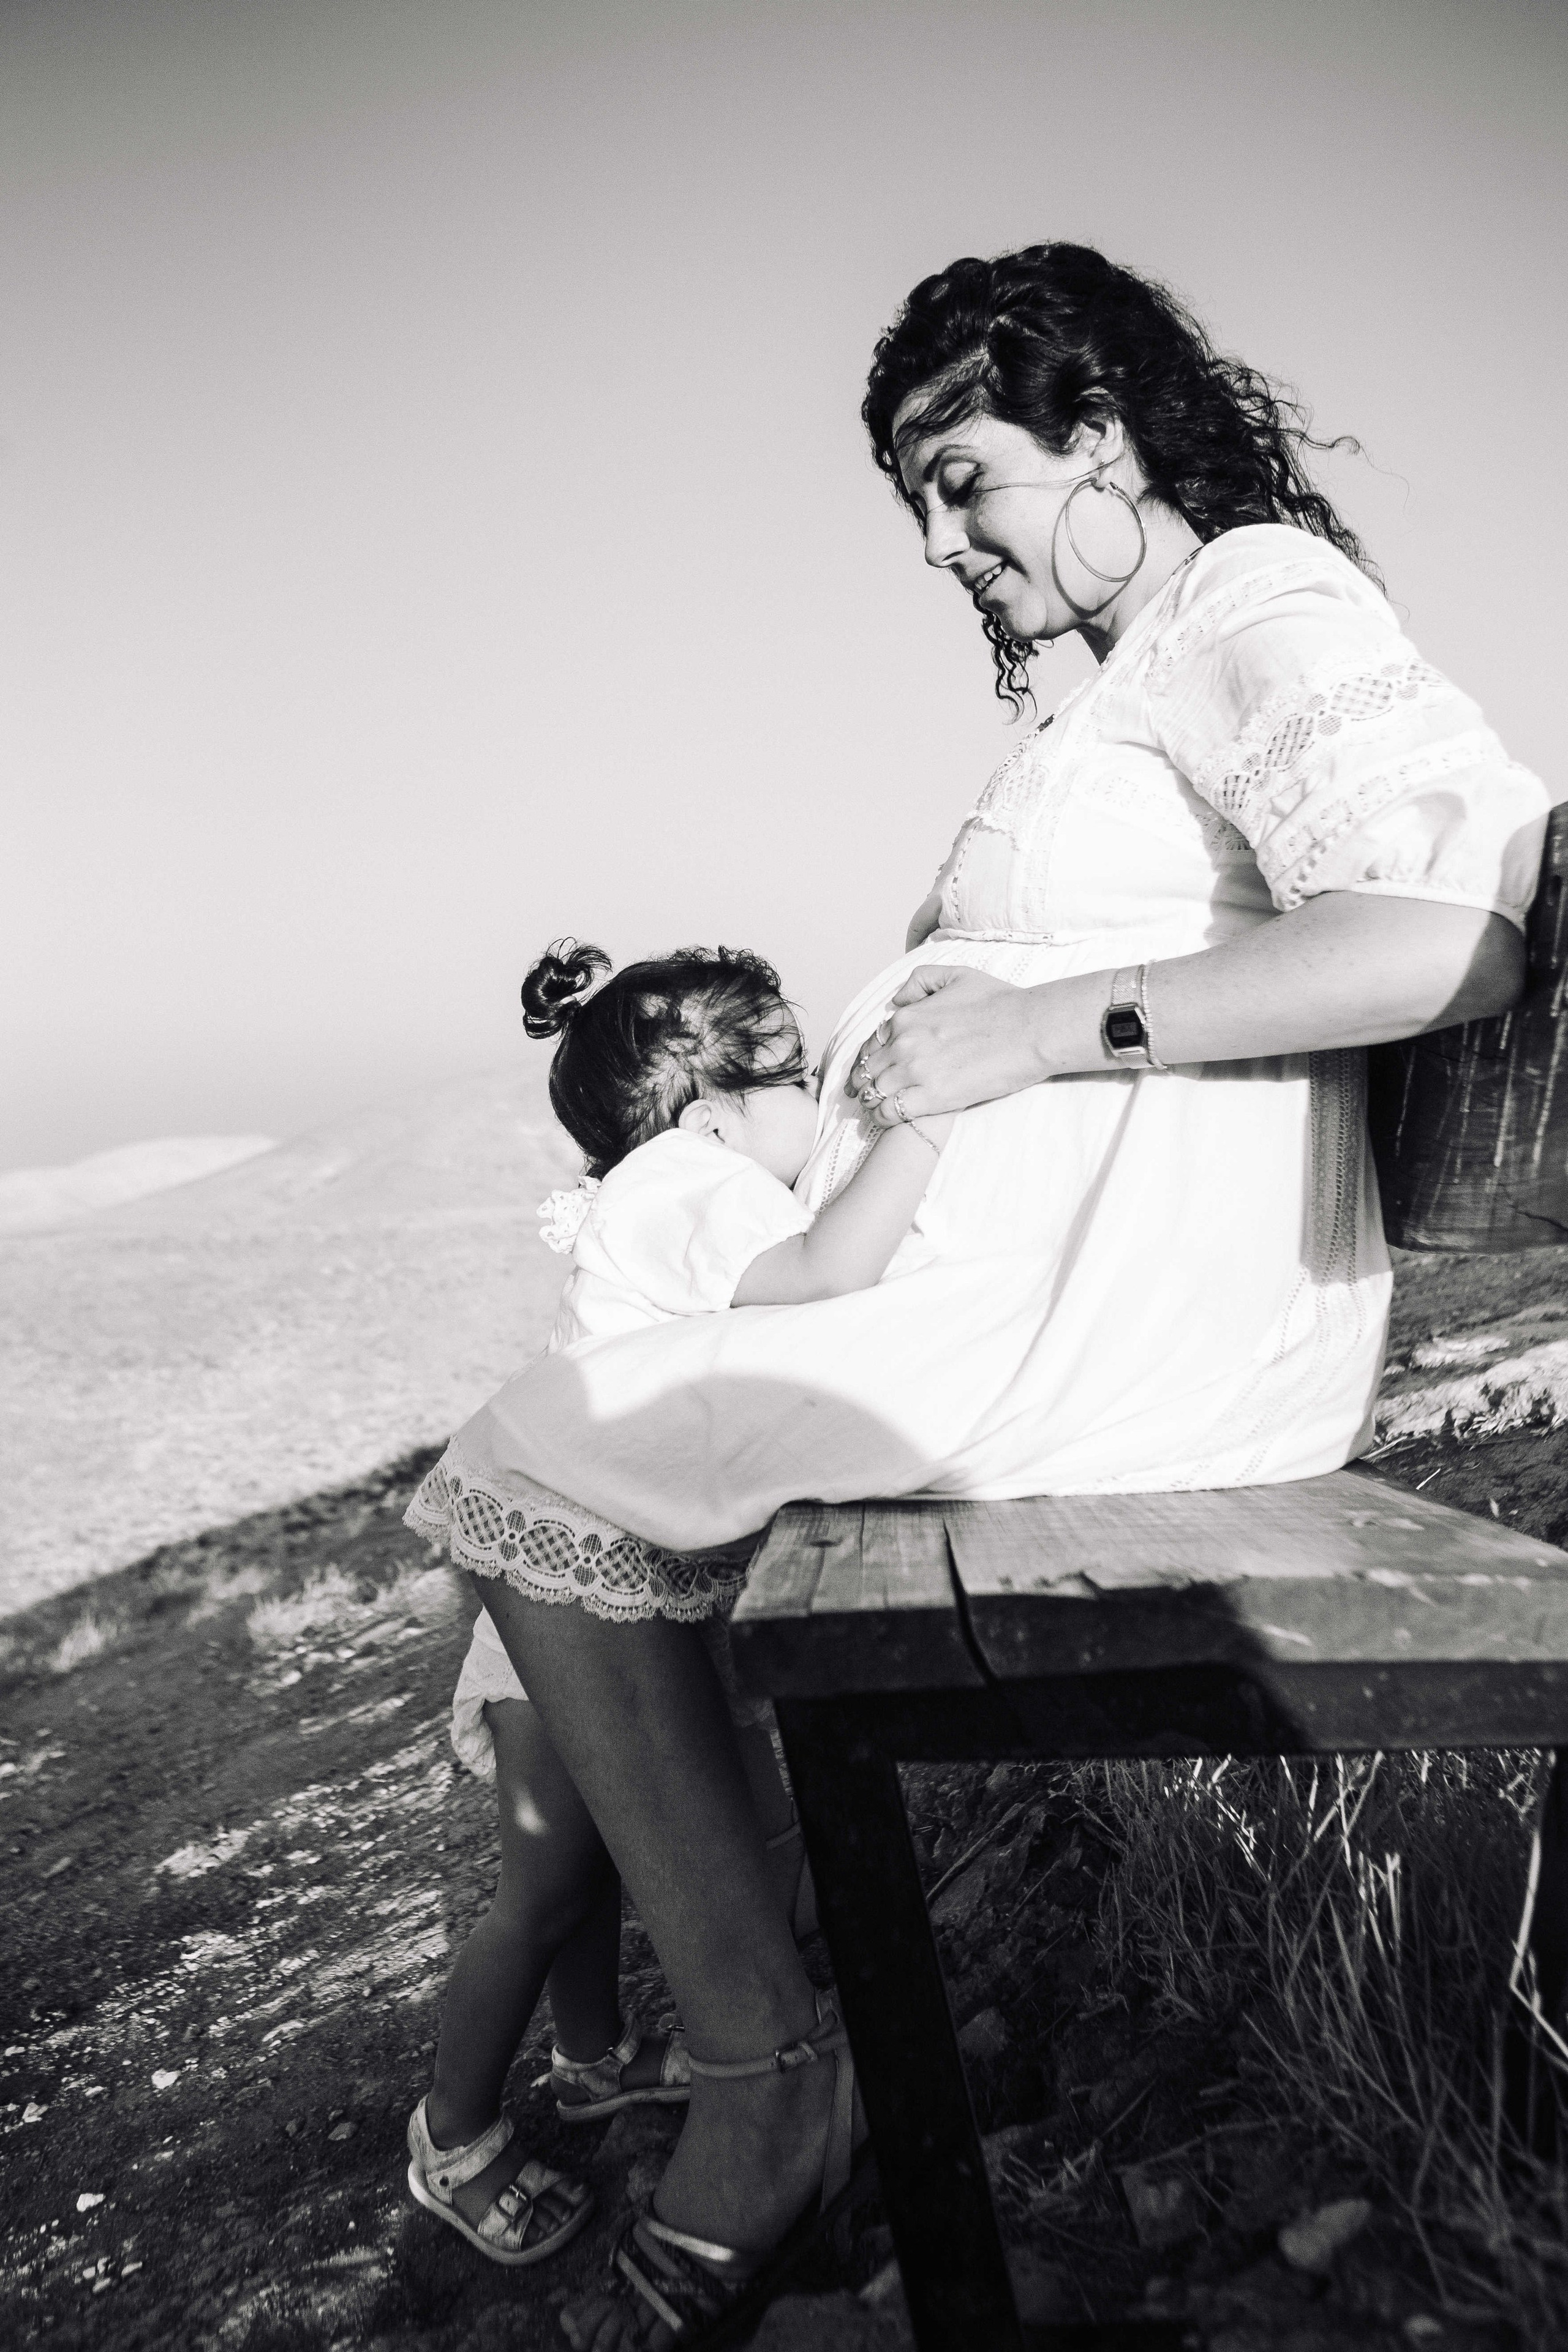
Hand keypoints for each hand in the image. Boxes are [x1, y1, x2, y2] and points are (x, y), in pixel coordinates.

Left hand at [846, 965, 1048, 1123]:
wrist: (1031, 1029)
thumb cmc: (1001, 1002)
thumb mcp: (957, 975)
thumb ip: (920, 981)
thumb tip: (897, 1000)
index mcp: (906, 1018)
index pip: (868, 1045)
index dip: (866, 1060)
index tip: (869, 1071)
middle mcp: (904, 1044)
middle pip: (866, 1070)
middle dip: (865, 1082)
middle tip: (870, 1093)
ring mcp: (916, 1072)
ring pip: (873, 1092)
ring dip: (872, 1101)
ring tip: (878, 1108)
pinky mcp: (932, 1097)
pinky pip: (890, 1112)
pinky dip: (883, 1117)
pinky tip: (890, 1119)